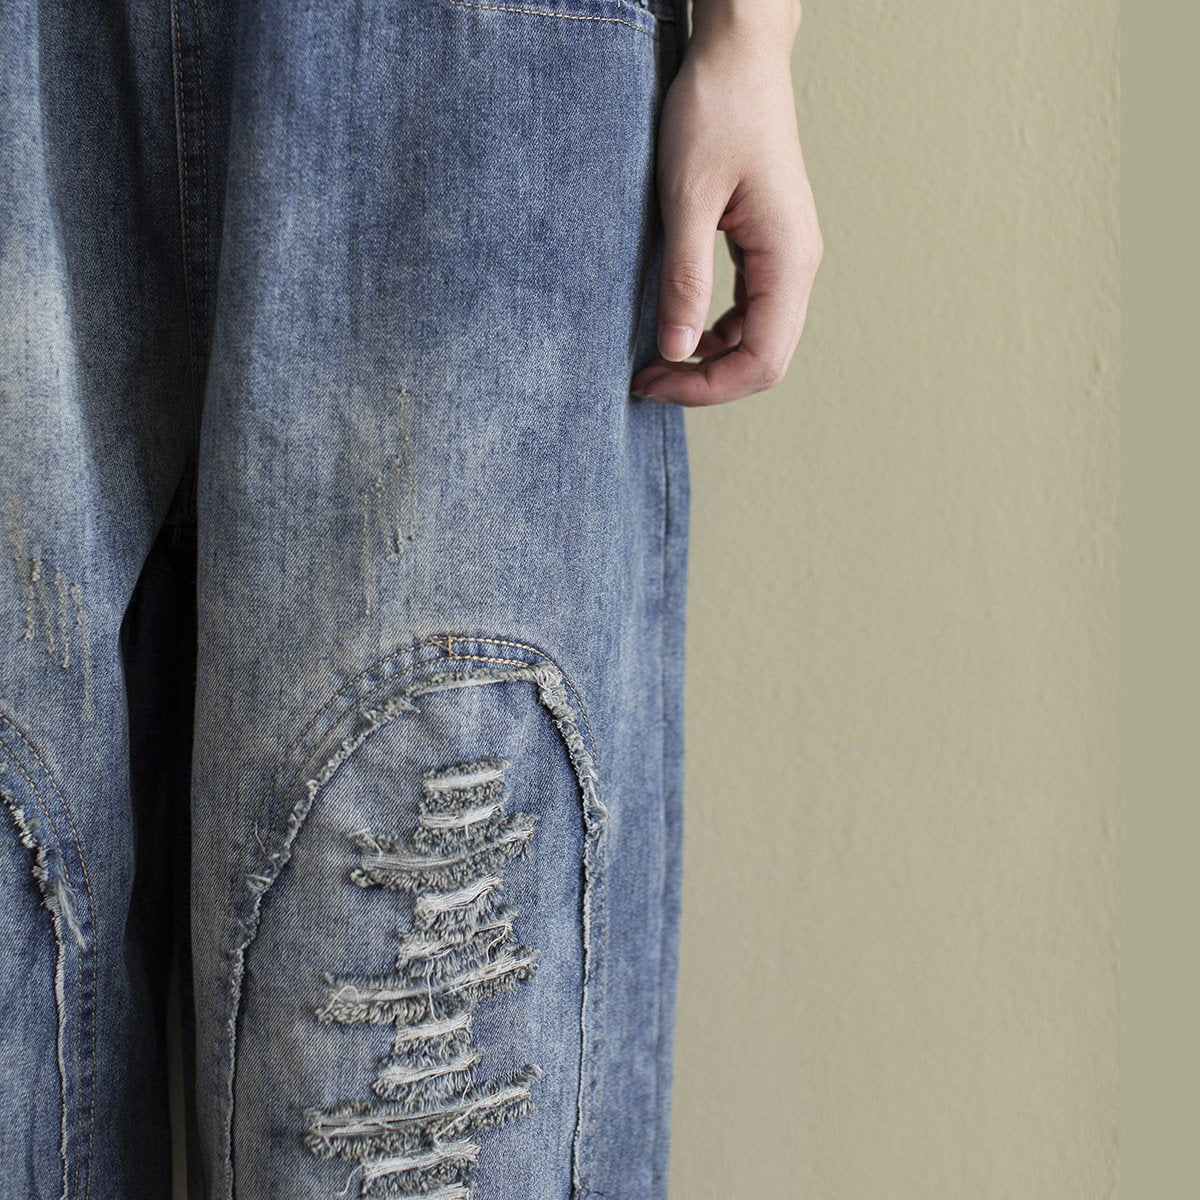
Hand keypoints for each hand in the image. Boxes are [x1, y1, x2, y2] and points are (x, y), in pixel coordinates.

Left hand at [631, 4, 822, 406]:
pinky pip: (752, 311)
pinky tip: (680, 323)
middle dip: (708, 382)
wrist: (739, 53)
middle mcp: (798, 265)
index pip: (762, 360)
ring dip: (712, 360)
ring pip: (761, 340)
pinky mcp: (769, 245)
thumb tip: (675, 351)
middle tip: (648, 381)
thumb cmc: (715, 110)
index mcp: (789, 258)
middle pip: (768, 360)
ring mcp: (787, 256)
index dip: (707, 387)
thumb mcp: (688, 197)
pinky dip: (717, 331)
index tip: (652, 383)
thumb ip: (685, 279)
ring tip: (657, 360)